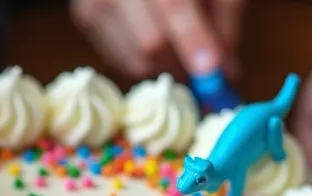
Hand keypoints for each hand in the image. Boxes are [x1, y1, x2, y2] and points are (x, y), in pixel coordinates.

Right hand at [71, 0, 244, 79]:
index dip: (193, 41)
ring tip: (179, 47)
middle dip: (181, 65)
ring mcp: (97, 2)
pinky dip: (143, 61)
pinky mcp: (86, 17)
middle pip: (150, 43)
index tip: (212, 70)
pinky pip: (120, 60)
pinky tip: (154, 37)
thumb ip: (224, 23)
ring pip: (134, 59)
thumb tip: (226, 72)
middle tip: (204, 71)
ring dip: (164, 66)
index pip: (173, 6)